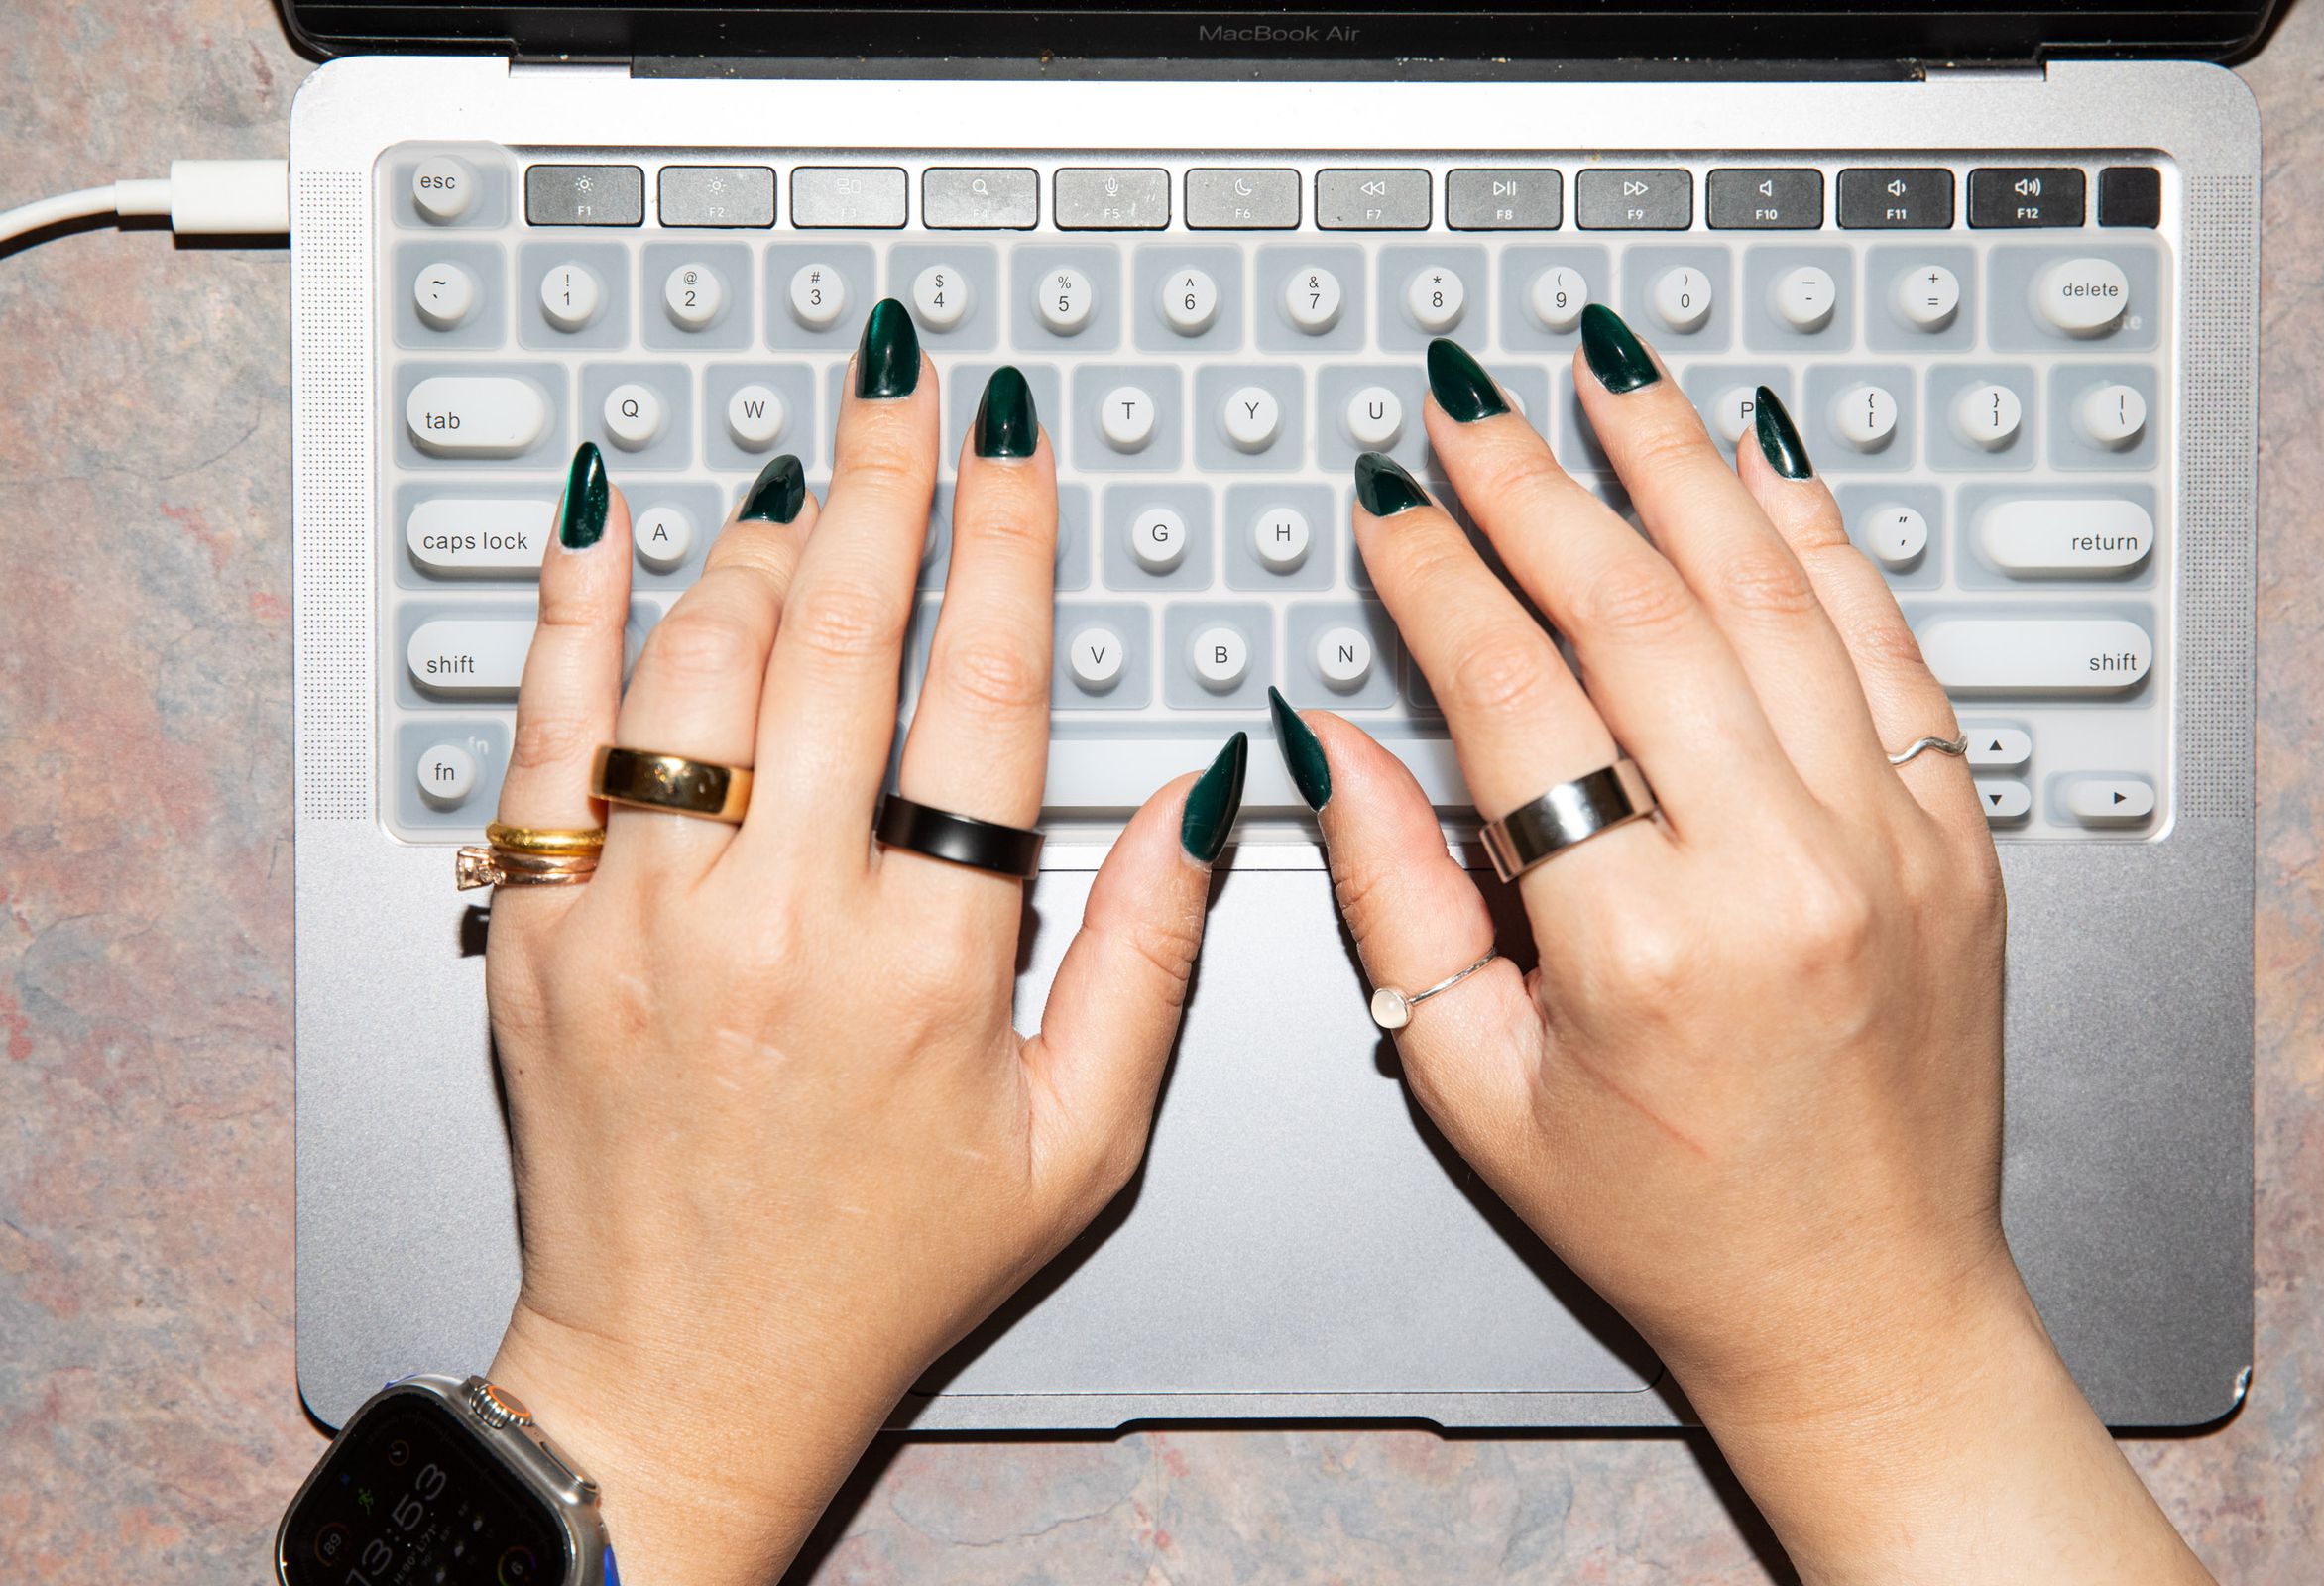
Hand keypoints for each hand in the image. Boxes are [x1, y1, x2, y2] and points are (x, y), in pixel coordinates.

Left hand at [475, 313, 1244, 1585]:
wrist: (685, 1376)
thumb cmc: (883, 1266)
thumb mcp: (1078, 1140)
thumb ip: (1149, 956)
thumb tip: (1205, 793)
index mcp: (929, 969)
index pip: (987, 696)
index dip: (1010, 544)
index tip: (1015, 444)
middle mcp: (776, 926)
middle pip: (839, 636)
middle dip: (885, 478)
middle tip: (905, 377)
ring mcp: (637, 923)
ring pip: (696, 661)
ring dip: (758, 540)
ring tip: (804, 477)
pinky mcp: (536, 936)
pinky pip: (547, 732)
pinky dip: (576, 609)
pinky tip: (608, 520)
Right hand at [1282, 321, 2211, 1582]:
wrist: (1862, 1303)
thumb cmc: (1667, 1221)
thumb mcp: (1475, 1088)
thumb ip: (1390, 899)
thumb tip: (1326, 745)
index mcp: (1646, 947)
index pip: (1516, 694)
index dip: (1436, 578)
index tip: (1390, 506)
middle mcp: (1787, 872)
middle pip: (1642, 611)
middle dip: (1537, 485)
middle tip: (1469, 403)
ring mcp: (1895, 842)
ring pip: (1775, 593)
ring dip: (1680, 466)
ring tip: (1610, 375)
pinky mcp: (1961, 838)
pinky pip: (1887, 642)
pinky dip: (1817, 539)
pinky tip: (1759, 464)